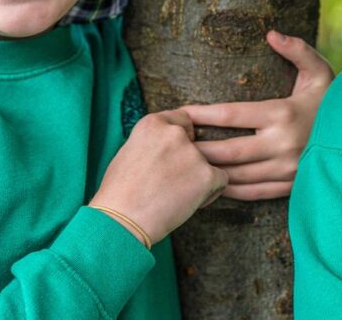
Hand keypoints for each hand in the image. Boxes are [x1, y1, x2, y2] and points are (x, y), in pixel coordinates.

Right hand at [90, 109, 227, 243]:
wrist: (122, 221)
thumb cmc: (119, 193)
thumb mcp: (129, 153)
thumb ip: (152, 143)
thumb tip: (167, 147)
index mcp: (152, 123)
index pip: (182, 120)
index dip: (182, 139)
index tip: (175, 155)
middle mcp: (174, 133)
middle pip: (196, 143)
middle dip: (189, 160)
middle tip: (173, 182)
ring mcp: (192, 153)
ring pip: (209, 162)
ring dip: (198, 177)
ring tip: (177, 196)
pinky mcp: (206, 175)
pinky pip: (221, 180)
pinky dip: (210, 193)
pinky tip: (190, 204)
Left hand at [180, 30, 332, 200]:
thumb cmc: (333, 100)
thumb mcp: (320, 70)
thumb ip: (296, 50)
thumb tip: (271, 34)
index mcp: (284, 114)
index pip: (233, 115)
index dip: (204, 115)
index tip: (183, 113)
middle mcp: (284, 144)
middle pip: (229, 151)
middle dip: (199, 150)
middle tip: (175, 145)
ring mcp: (288, 169)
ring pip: (238, 176)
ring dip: (210, 173)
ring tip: (187, 167)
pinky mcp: (291, 186)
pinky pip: (253, 193)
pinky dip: (230, 190)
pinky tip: (212, 184)